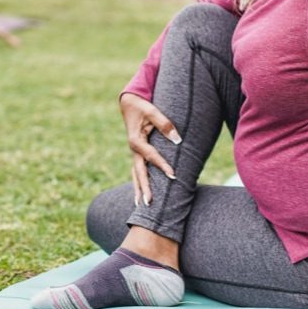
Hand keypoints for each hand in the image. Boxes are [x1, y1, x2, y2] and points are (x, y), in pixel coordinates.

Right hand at [120, 92, 182, 206]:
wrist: (129, 103)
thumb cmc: (142, 106)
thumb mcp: (152, 111)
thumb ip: (164, 124)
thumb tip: (177, 139)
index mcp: (136, 140)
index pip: (151, 156)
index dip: (162, 166)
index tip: (173, 176)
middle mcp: (133, 149)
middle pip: (139, 172)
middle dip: (144, 187)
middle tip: (149, 203)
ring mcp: (134, 152)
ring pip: (136, 174)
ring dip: (139, 189)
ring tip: (141, 205)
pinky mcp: (137, 152)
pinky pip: (138, 170)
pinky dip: (139, 182)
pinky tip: (141, 193)